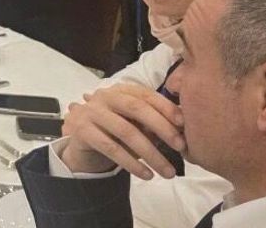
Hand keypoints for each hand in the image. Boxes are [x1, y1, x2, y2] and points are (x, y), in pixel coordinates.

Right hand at [59, 83, 185, 178]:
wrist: (82, 145)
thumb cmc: (114, 132)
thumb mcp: (135, 125)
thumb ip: (153, 123)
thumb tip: (182, 129)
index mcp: (120, 90)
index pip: (145, 94)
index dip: (166, 107)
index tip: (184, 125)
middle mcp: (104, 96)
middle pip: (136, 108)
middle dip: (162, 127)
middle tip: (180, 147)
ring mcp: (90, 112)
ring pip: (126, 131)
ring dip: (151, 153)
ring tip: (168, 172)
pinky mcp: (81, 130)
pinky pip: (111, 148)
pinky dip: (132, 163)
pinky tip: (146, 174)